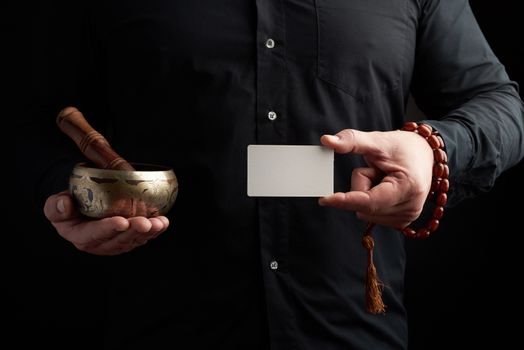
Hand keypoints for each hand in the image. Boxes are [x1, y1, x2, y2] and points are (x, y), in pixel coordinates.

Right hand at [44, 191, 169, 254]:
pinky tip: (163, 223)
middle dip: (133, 232)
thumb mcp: (55, 206)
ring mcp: (116, 243)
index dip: (108, 229)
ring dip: (148, 233)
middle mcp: (100, 244)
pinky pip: (143, 237)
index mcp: (80, 237)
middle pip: (118, 240)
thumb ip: (56, 206)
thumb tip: (65, 203)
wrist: (80, 209)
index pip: (94, 234)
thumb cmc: (68, 207)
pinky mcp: (128, 239)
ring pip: (133, 240)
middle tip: (145, 222)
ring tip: (158, 223)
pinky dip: (155, 231)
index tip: (121, 222)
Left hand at [319, 129, 433, 228]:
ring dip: (366, 194)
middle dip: (361, 186)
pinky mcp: (401, 221)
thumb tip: (326, 140)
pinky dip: (371, 202)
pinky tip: (385, 189)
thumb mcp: (377, 140)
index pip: (369, 201)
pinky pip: (370, 215)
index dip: (345, 200)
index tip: (324, 200)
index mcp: (408, 188)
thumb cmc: (404, 147)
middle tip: (377, 170)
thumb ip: (352, 140)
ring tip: (384, 178)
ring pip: (364, 212)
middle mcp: (410, 207)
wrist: (424, 154)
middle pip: (363, 207)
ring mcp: (407, 217)